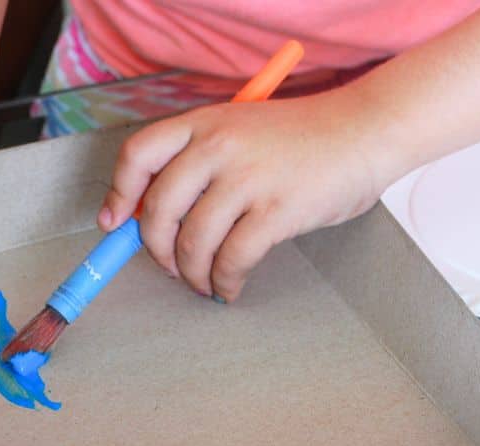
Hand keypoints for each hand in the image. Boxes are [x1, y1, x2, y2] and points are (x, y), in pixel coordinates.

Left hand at [98, 90, 388, 301]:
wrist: (364, 132)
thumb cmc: (306, 138)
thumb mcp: (243, 129)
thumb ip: (204, 160)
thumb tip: (162, 216)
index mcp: (205, 123)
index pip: (138, 155)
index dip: (119, 194)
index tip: (114, 224)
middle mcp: (218, 147)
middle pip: (159, 210)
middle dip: (157, 251)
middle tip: (171, 268)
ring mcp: (246, 179)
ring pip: (192, 243)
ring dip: (193, 275)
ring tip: (205, 284)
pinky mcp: (276, 211)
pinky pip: (232, 259)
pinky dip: (225, 283)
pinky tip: (231, 289)